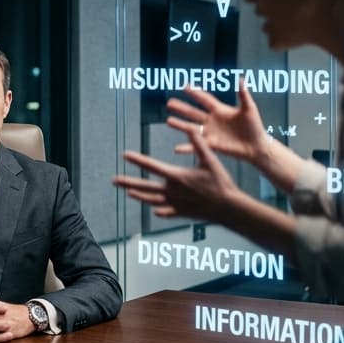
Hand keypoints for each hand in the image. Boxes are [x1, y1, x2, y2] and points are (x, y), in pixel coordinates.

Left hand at [113, 125, 241, 222]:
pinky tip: (154, 210)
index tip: (125, 155)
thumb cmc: (221, 183)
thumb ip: (199, 144)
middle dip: (127, 182)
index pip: (152, 166)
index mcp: (177, 177)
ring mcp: (175, 204)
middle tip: (114, 180)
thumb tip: (191, 128)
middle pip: (144, 186)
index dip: (137, 160)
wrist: (229, 208)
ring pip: (151, 200)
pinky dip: (158, 210)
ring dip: (139, 196)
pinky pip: (166, 212)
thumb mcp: (210, 160)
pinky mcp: (182, 214)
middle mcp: (172, 192)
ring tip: (128, 192)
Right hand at [166, 84, 266, 164]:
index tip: (185, 86)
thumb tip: (241, 78)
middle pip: (193, 112)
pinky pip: (197, 145)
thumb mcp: (249, 109)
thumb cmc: (254, 126)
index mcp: (220, 110)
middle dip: (181, 108)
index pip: (205, 99)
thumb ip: (243, 95)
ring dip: (180, 125)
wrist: (256, 145)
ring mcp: (210, 133)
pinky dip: (187, 148)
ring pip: (191, 128)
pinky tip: (176, 148)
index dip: (196, 93)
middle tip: (169, 103)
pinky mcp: (212, 144)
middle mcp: (212, 120)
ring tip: (168, 121)